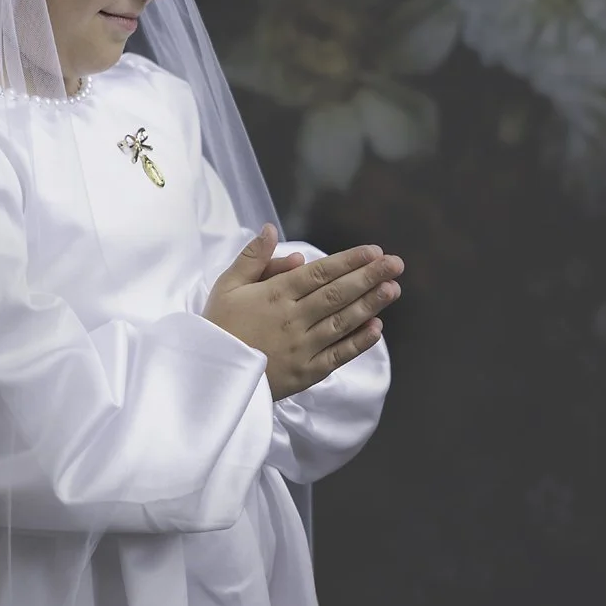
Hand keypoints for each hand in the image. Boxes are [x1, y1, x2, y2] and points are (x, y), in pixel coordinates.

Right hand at [202, 224, 402, 400]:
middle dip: (369, 277)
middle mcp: (293, 318)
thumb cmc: (218, 326)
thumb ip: (252, 258)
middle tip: (395, 264)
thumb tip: (271, 229)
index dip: (348, 261)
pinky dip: (358, 342)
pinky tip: (377, 328)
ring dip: (370, 304)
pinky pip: (338, 355)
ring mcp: (302, 347)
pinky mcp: (307, 372)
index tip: (373, 251)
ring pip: (342, 321)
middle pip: (337, 294)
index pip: (318, 273)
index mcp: (274, 294)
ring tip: (393, 289)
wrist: (210, 376)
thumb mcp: (226, 286)